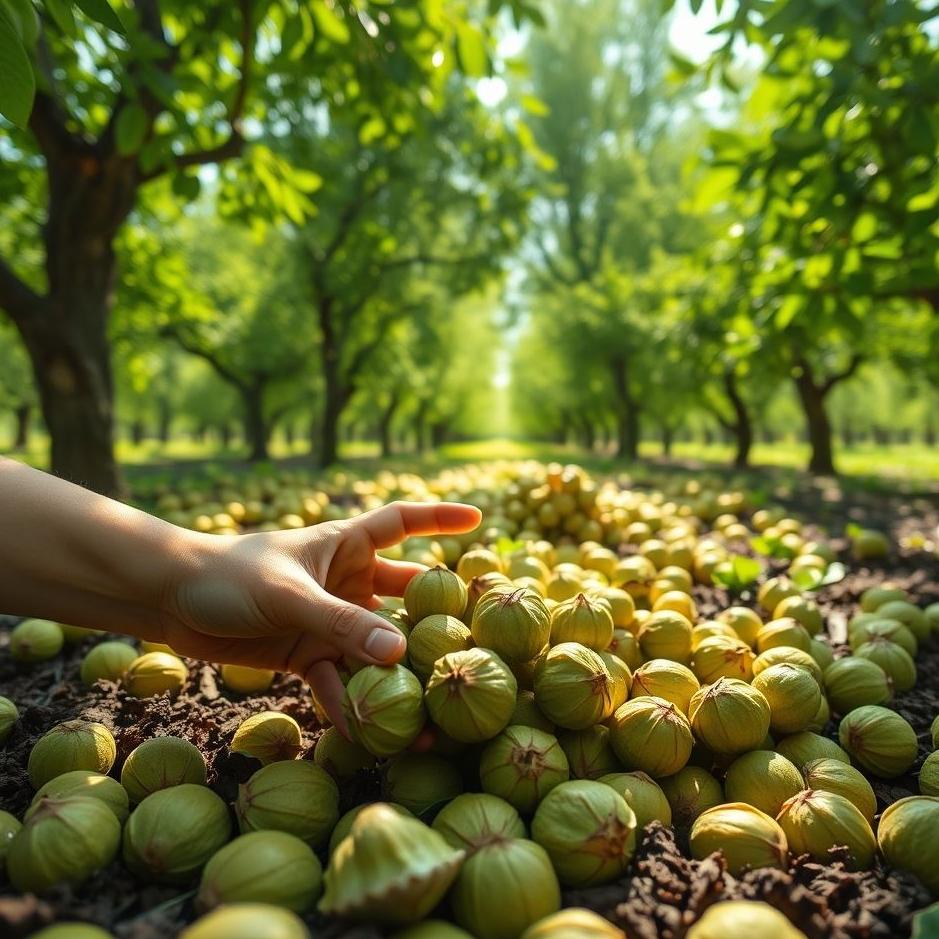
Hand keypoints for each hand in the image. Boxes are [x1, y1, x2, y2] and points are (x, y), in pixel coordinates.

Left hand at [157, 501, 480, 730]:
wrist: (170, 601)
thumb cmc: (228, 576)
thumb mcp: (289, 595)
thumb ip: (340, 623)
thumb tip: (398, 651)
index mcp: (344, 544)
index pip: (402, 522)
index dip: (440, 519)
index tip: (480, 521)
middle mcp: (344, 581)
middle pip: (402, 594)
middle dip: (434, 614)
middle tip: (475, 636)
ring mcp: (327, 619)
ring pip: (374, 645)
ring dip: (396, 671)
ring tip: (430, 702)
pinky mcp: (306, 653)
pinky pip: (337, 679)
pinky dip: (349, 702)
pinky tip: (367, 732)